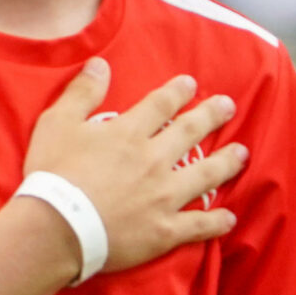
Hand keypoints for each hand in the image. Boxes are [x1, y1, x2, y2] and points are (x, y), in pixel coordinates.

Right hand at [22, 59, 246, 274]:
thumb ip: (82, 92)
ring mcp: (164, 197)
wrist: (58, 226)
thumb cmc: (53, 173)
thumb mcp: (57, 122)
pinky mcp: (165, 230)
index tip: (191, 83)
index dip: (177, 92)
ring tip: (242, 153)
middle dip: (211, 116)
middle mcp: (154, 161)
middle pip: (190, 134)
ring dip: (226, 163)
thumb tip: (101, 64)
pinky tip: (230, 217)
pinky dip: (217, 221)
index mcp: (129, 133)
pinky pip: (199, 225)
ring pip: (205, 175)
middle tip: (229, 106)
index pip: (160, 105)